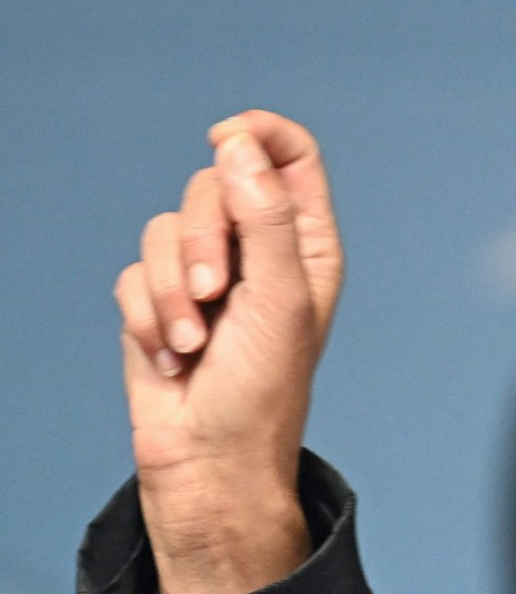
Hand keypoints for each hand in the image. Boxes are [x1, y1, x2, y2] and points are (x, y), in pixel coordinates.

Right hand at [111, 110, 343, 593]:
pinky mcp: (157, 301)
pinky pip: (131, 274)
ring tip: (195, 342)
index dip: (259, 134)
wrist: (210, 459)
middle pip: (215, 184)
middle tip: (214, 295)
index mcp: (305, 243)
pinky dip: (145, 315)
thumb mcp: (280, 298)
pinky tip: (172, 357)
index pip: (290, 156)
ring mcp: (205, 274)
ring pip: (166, 229)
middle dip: (204, 238)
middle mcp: (258, 250)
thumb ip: (265, 217)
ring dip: (171, 290)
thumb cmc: (263, 389)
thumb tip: (238, 145)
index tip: (226, 138)